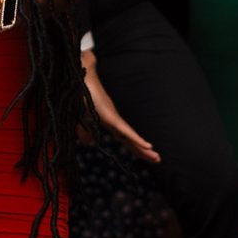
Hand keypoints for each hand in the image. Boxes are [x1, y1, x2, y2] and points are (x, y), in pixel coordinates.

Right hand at [83, 48, 158, 162]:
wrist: (80, 77)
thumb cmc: (81, 93)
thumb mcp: (80, 117)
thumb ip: (84, 130)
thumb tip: (89, 143)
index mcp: (109, 121)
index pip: (124, 138)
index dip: (134, 147)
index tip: (146, 154)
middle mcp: (114, 120)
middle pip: (131, 140)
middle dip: (143, 151)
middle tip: (158, 160)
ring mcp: (113, 118)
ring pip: (131, 138)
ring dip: (144, 149)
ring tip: (157, 158)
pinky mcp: (111, 116)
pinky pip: (125, 131)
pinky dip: (136, 139)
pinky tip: (147, 146)